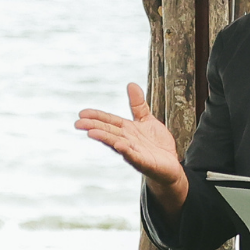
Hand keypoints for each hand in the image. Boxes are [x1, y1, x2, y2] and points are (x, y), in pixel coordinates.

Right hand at [76, 85, 189, 214]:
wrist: (171, 165)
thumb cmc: (156, 144)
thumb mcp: (147, 120)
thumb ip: (138, 105)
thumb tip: (131, 84)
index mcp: (126, 130)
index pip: (109, 121)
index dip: (96, 116)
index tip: (82, 113)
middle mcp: (127, 141)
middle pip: (109, 132)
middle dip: (94, 127)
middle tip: (78, 124)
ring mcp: (134, 152)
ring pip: (117, 143)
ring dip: (105, 138)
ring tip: (92, 133)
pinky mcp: (144, 162)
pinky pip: (134, 157)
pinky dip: (126, 152)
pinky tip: (120, 146)